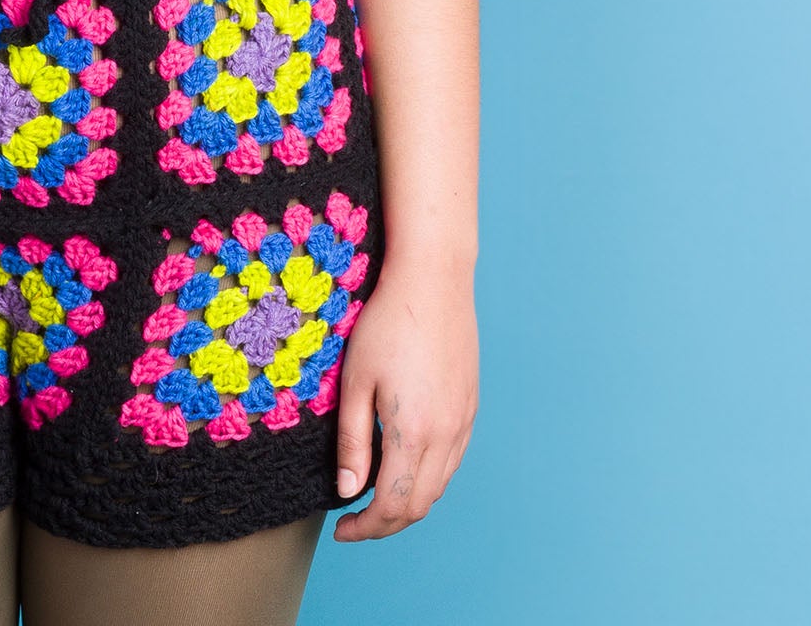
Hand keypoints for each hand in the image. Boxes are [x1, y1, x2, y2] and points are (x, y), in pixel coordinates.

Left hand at [331, 252, 477, 540]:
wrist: (433, 280)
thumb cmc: (386, 323)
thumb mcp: (355, 381)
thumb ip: (351, 441)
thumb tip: (347, 491)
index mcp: (413, 433)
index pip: (391, 506)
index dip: (365, 527)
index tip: (340, 529)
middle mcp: (446, 436)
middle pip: (418, 505)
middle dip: (384, 523)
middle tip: (353, 520)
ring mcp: (463, 422)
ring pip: (437, 486)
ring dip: (406, 502)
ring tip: (373, 496)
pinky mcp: (470, 407)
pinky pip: (451, 461)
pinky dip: (426, 477)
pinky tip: (403, 464)